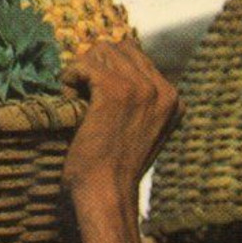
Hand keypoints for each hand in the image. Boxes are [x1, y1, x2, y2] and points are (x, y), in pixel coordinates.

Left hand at [60, 40, 181, 208]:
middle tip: (79, 94)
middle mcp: (163, 89)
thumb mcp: (137, 136)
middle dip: (93, 66)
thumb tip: (108, 78)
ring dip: (81, 71)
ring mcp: (142, 88)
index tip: (92, 96)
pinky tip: (68, 98)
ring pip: (102, 51)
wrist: (107, 194)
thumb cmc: (114, 173)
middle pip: (119, 48)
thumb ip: (138, 108)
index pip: (137, 57)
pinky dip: (70, 77)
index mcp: (173, 100)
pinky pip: (84, 64)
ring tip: (74, 98)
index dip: (107, 70)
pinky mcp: (117, 91)